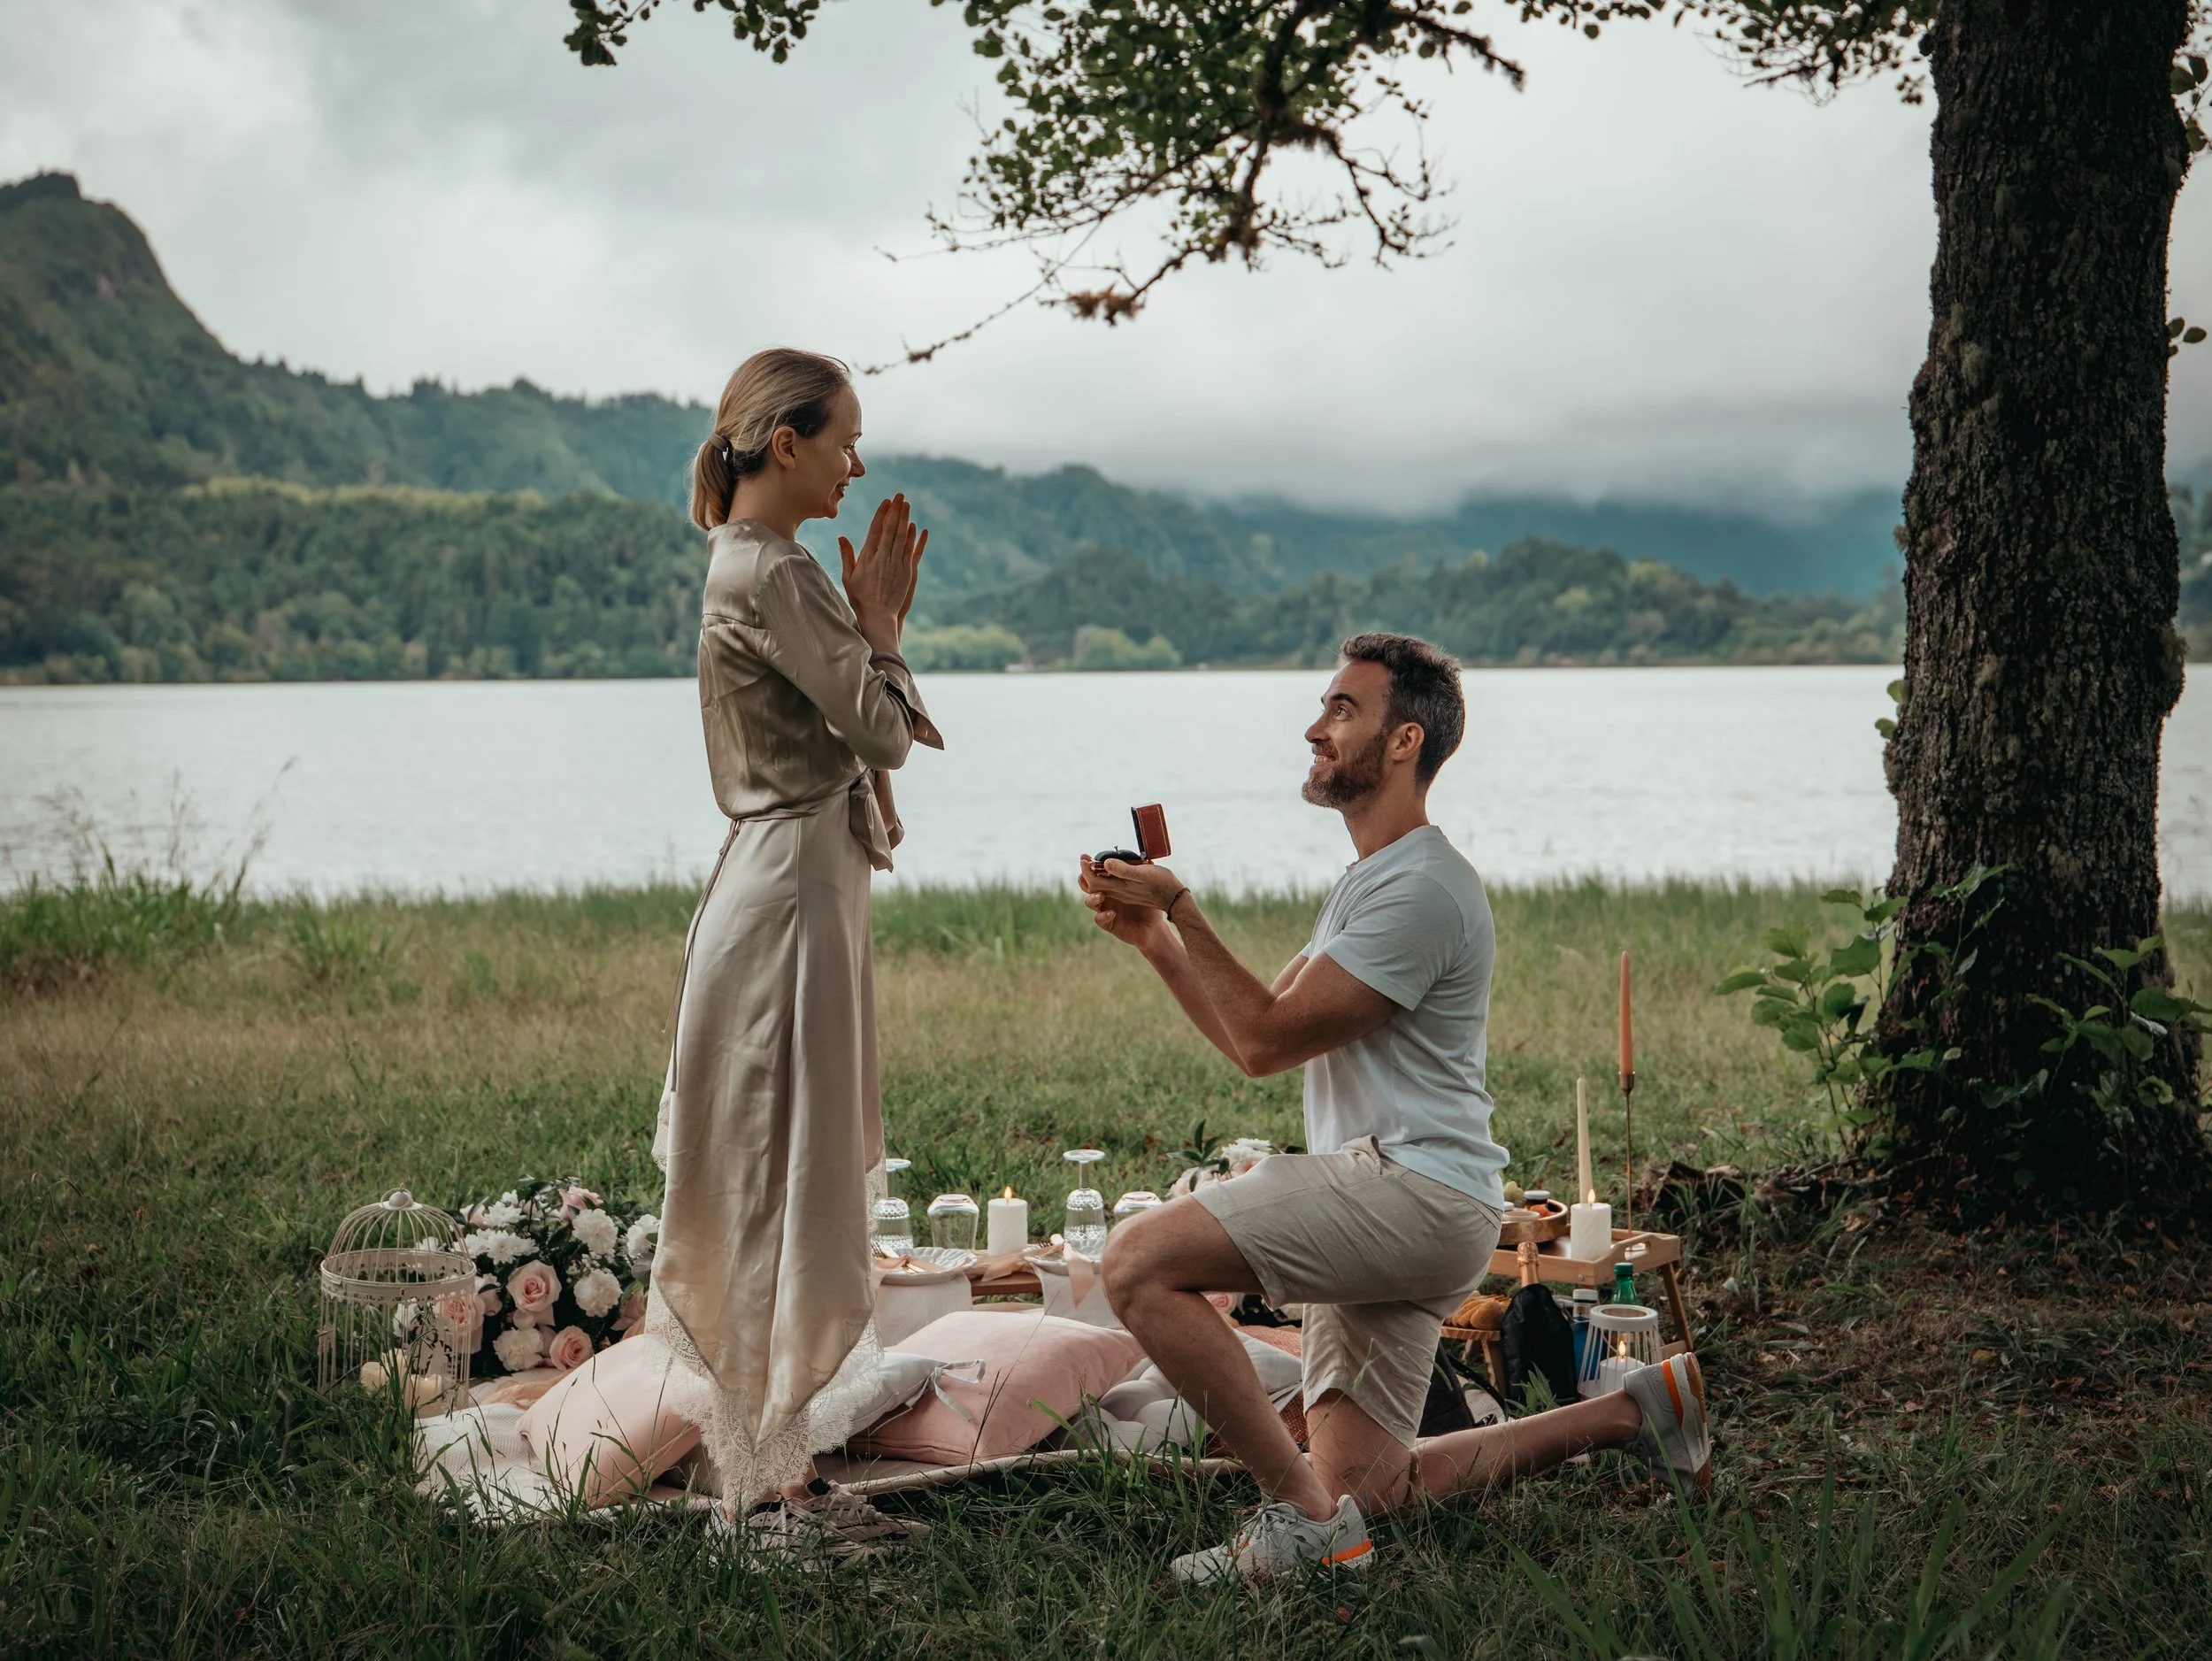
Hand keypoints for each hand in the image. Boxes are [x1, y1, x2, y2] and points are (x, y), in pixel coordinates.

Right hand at [839, 494, 927, 643]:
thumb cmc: (860, 598)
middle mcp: (882, 559)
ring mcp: (896, 566)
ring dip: (905, 519)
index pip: (875, 530)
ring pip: (902, 537)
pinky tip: (916, 527)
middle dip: (895, 511)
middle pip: (890, 529)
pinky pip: (911, 551)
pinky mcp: (907, 573)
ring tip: (907, 505)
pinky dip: (914, 538)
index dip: (881, 514)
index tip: (886, 502)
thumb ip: (846, 556)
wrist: (877, 617)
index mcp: (867, 558)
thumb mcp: (848, 577)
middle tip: (899, 496)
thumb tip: (842, 537)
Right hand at [1079, 855, 1188, 944]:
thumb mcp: (1146, 881)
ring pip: (1090, 902)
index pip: (1096, 873)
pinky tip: (1112, 913)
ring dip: (1092, 898)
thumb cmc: (1152, 898)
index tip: (1085, 856)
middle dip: (1084, 879)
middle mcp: (1107, 895)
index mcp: (1114, 883)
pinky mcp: (1110, 923)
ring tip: (1100, 895)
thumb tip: (1135, 856)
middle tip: (1087, 873)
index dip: (1089, 865)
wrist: (1157, 923)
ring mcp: (1107, 909)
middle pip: (1088, 886)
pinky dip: (1102, 916)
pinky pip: (1100, 919)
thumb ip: (1138, 869)